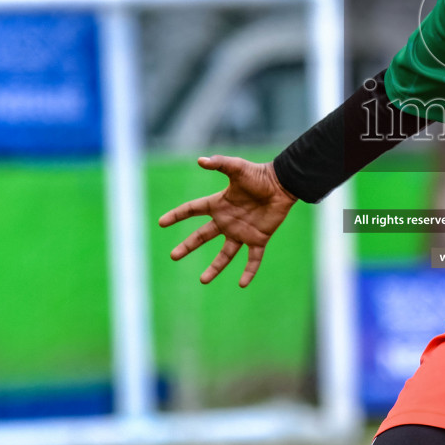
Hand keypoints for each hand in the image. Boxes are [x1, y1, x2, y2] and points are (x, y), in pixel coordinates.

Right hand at [158, 156, 296, 286]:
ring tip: (203, 281)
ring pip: (225, 254)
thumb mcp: (237, 168)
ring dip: (214, 268)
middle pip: (202, 236)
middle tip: (173, 256)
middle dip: (187, 246)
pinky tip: (242, 284)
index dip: (176, 215)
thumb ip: (220, 164)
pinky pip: (252, 259)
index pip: (192, 210)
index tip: (161, 222)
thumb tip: (200, 160)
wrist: (282, 185)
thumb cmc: (259, 175)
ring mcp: (242, 232)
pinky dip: (249, 271)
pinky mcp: (258, 239)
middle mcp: (227, 221)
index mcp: (219, 204)